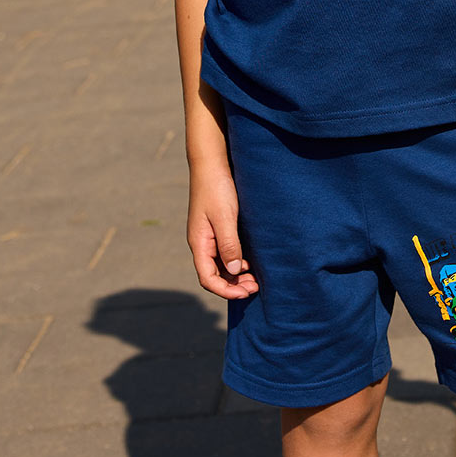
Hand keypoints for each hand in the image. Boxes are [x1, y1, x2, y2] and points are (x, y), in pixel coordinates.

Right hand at [187, 162, 258, 299]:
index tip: (246, 293)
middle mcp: (202, 243)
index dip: (226, 291)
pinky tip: (251, 262)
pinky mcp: (218, 229)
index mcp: (199, 243)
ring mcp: (210, 236)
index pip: (208, 278)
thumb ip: (229, 244)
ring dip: (237, 275)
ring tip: (256, 278)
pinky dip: (238, 262)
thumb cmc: (216, 188)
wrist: (211, 163)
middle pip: (215, 275)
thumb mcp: (224, 217)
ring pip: (222, 265)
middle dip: (234, 285)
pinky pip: (226, 253)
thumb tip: (235, 270)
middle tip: (256, 287)